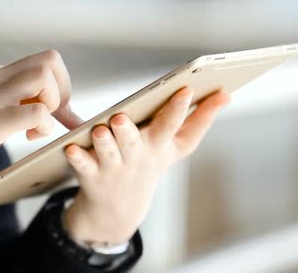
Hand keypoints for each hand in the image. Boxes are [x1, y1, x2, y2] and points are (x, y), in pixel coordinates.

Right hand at [0, 50, 82, 189]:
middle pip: (50, 60)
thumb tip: (55, 109)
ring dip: (53, 104)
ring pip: (43, 78)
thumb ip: (16, 102)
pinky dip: (45, 127)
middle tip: (52, 116)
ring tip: (37, 128)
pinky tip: (30, 138)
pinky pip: (37, 112)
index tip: (54, 110)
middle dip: (63, 90)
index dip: (60, 84)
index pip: (44, 60)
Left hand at [62, 87, 229, 244]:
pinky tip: (70, 148)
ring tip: (100, 130)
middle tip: (122, 117)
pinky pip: (82, 166)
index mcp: (160, 145)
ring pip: (109, 153)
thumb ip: (201, 119)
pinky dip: (77, 158)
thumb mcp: (177, 146)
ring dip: (104, 142)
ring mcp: (114, 167)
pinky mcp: (91, 175)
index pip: (173, 126)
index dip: (180, 109)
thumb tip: (227, 94)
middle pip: (136, 142)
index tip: (185, 89)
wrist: (120, 207)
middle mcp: (138, 156)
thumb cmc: (150, 162)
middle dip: (131, 131)